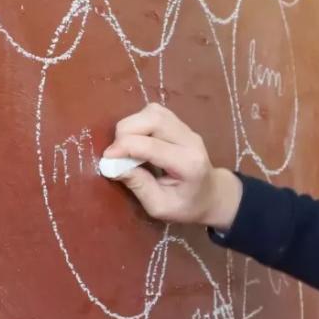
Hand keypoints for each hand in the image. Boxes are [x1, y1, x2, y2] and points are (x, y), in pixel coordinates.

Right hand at [103, 103, 242, 230]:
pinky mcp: (180, 124)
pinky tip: (136, 139)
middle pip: (154, 119)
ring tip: (125, 146)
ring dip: (132, 124)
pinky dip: (139, 121)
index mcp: (188, 164)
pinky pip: (155, 113)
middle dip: (126, 131)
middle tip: (115, 152)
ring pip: (153, 112)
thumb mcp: (160, 207)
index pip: (152, 146)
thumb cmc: (186, 206)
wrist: (211, 195)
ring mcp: (187, 129)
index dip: (125, 147)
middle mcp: (190, 140)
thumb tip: (112, 165)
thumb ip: (138, 186)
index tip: (107, 157)